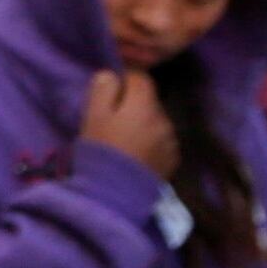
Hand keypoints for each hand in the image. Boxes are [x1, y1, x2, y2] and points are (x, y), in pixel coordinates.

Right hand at [79, 67, 181, 181]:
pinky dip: (152, 142)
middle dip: (135, 104)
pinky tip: (137, 154)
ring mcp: (171, 140)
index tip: (111, 93)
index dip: (125, 81)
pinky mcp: (173, 159)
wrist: (115, 193)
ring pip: (157, 121)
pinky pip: (162, 141)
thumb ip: (102, 90)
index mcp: (143, 104)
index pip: (140, 77)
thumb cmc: (101, 150)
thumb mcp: (93, 116)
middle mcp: (163, 118)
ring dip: (145, 124)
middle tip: (115, 120)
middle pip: (150, 101)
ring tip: (127, 140)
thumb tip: (111, 75)